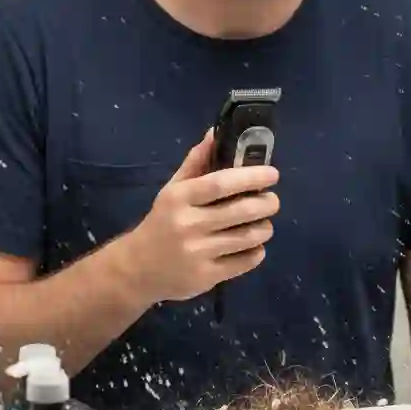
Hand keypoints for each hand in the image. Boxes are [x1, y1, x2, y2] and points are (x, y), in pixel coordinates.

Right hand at [122, 130, 279, 305]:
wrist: (137, 269)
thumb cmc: (162, 221)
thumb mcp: (173, 189)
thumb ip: (196, 162)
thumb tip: (215, 132)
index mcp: (180, 198)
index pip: (221, 183)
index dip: (251, 177)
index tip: (272, 173)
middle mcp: (189, 224)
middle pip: (240, 210)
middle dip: (266, 203)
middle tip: (273, 200)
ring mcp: (198, 253)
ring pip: (247, 237)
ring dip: (265, 228)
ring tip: (264, 223)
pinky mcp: (206, 277)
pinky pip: (244, 262)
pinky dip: (256, 251)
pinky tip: (253, 245)